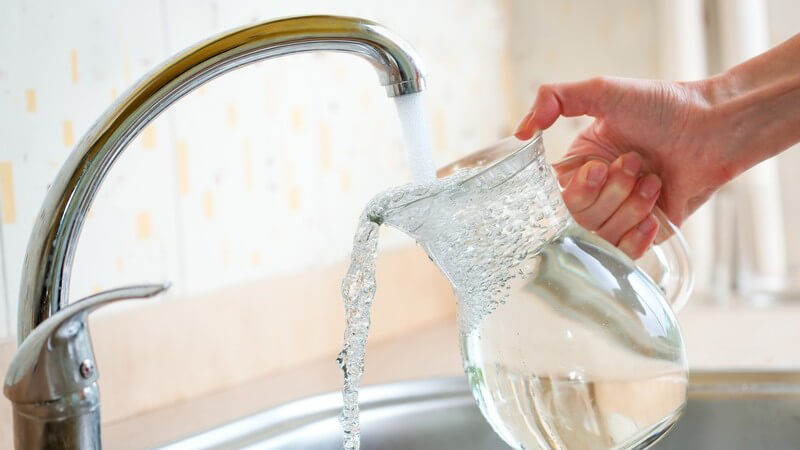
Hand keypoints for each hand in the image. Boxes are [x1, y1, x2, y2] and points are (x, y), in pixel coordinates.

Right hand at [515, 77, 729, 257]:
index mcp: (579, 167)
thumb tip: (520, 132)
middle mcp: (596, 195)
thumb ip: (554, 98)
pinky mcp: (647, 235)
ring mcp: (620, 217)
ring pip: (603, 236)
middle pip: (579, 218)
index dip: (575, 189)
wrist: (714, 126)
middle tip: (636, 162)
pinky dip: (638, 235)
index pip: (553, 197)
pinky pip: (626, 253)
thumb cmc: (661, 105)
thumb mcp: (602, 90)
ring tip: (655, 179)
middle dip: (611, 191)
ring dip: (631, 206)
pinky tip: (654, 214)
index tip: (598, 168)